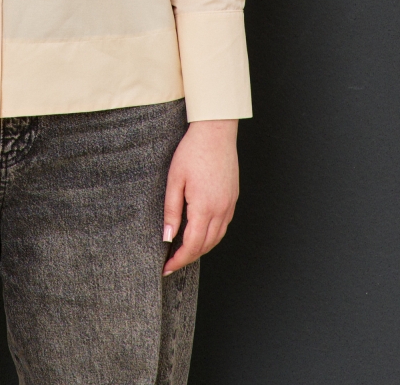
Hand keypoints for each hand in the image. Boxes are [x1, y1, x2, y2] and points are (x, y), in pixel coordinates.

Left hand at [162, 118, 238, 273]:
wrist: (215, 132)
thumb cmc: (192, 151)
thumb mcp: (174, 180)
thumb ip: (171, 210)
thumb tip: (167, 237)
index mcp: (204, 207)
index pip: (192, 245)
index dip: (178, 260)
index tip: (166, 268)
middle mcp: (220, 210)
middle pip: (205, 246)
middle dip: (188, 257)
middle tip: (171, 262)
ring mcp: (229, 205)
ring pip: (216, 238)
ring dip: (200, 248)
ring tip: (183, 250)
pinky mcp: (233, 198)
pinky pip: (223, 225)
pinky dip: (211, 235)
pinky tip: (199, 232)